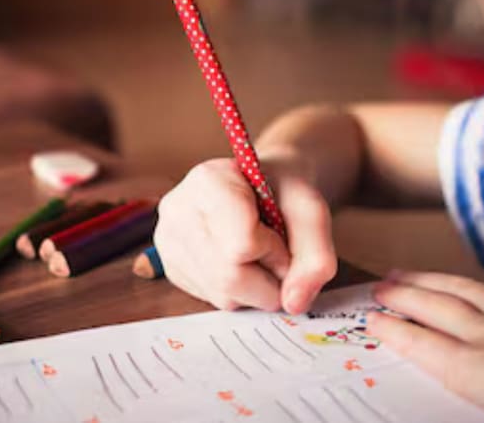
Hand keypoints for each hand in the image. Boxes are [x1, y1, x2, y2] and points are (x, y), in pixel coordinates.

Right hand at [153, 157, 336, 312]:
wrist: (264, 184)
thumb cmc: (283, 190)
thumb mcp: (311, 210)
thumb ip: (315, 254)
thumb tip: (294, 303)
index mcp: (207, 180)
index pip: (241, 245)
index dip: (275, 252)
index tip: (280, 233)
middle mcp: (177, 210)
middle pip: (230, 277)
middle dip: (269, 277)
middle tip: (276, 251)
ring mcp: (168, 241)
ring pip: (223, 295)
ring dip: (256, 287)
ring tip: (257, 253)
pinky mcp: (170, 267)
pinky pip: (213, 300)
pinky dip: (240, 291)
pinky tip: (239, 262)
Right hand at [367, 271, 483, 422]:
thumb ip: (480, 395)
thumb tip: (457, 379)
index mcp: (479, 372)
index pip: (422, 345)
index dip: (393, 330)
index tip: (372, 320)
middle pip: (436, 308)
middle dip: (403, 296)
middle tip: (380, 287)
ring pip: (465, 290)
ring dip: (430, 280)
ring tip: (407, 273)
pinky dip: (476, 283)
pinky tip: (473, 283)